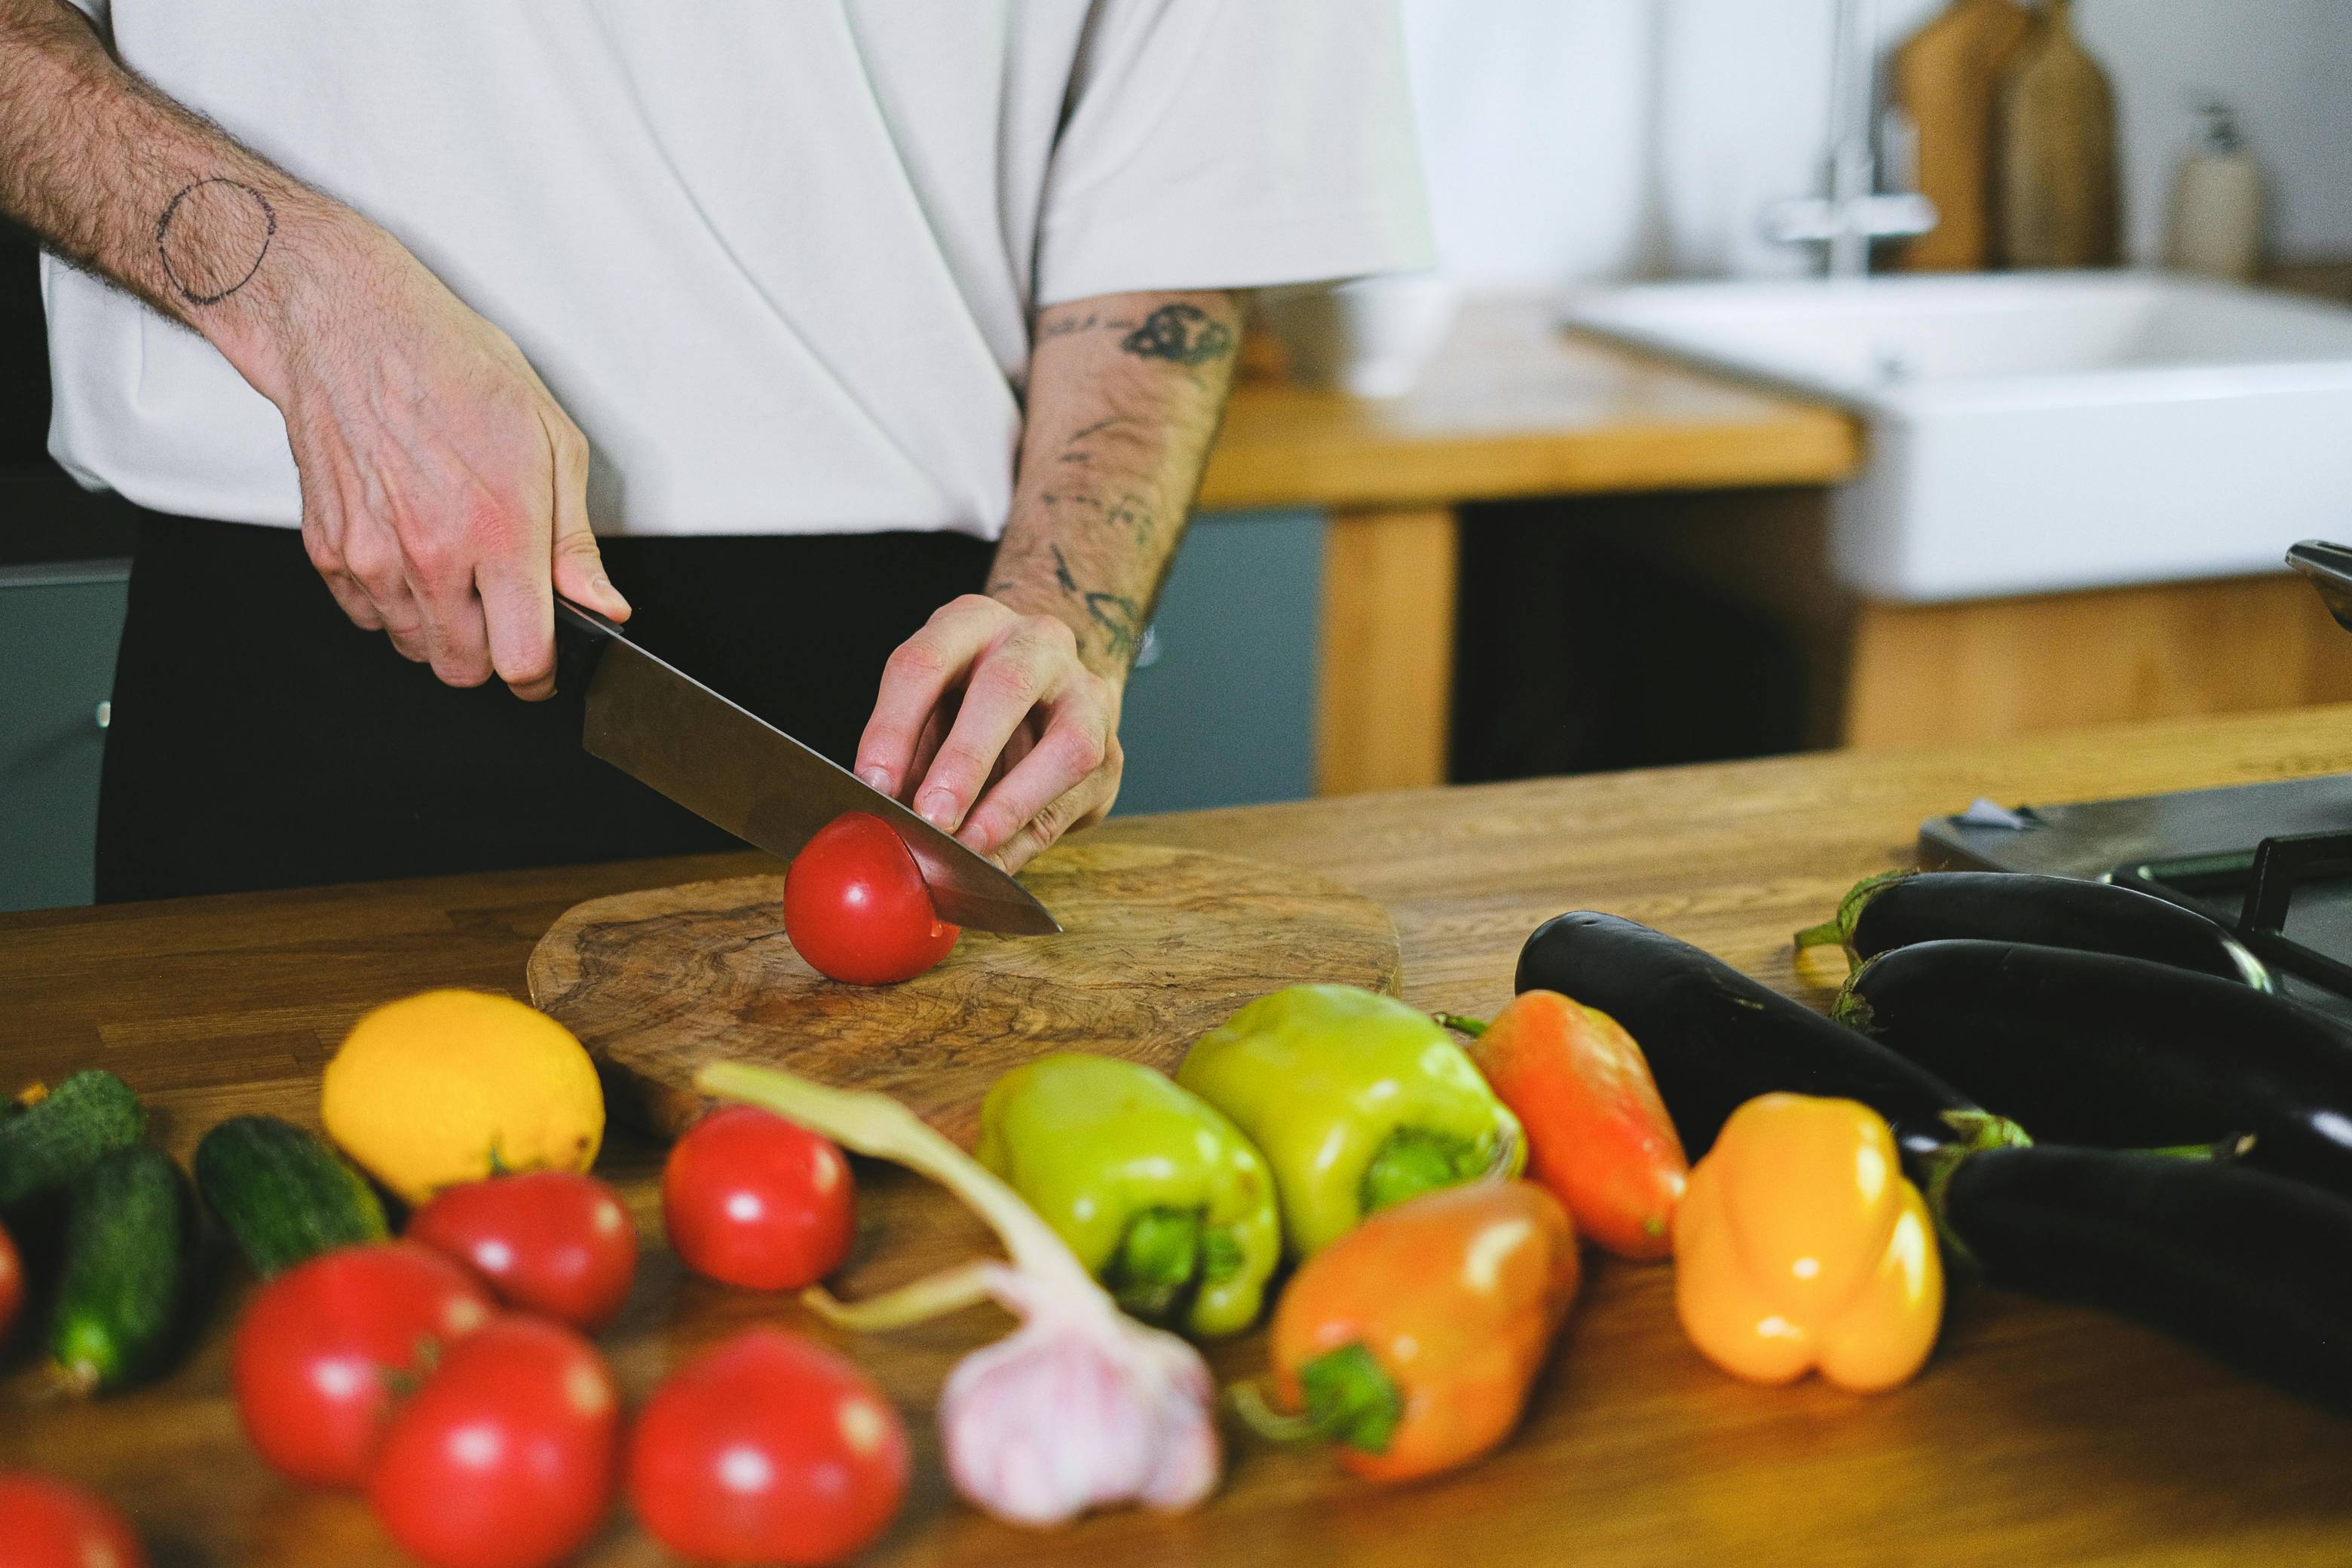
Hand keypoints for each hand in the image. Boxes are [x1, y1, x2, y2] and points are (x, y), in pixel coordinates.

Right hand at [252, 222, 630, 698]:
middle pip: (464, 670)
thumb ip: (577, 543)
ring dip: (442, 630)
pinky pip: (368, 617)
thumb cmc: (455, 369)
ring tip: (456, 569)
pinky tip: (413, 553)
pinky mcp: (329, 551)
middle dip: (493, 655)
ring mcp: (372, 557)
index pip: (522, 660)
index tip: (546, 663)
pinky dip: (393, 604)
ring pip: (414, 648)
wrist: (353, 330)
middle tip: (505, 613)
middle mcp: (431, 555)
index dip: (542, 675)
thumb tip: (603, 604)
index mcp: (498, 532)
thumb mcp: (553, 443)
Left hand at [854, 595, 1124, 873]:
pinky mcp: (1112, 750)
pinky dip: (1028, 838)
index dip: (894, 727)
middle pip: (1006, 688)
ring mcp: (1086, 693)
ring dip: (1013, 804)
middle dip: (966, 760)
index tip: (873, 784)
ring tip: (971, 847)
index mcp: (972, 623)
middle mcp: (1037, 643)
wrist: (1051, 685)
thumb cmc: (969, 700)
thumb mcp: (929, 702)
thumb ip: (908, 749)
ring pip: (1068, 746)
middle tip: (932, 817)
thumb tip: (882, 811)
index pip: (925, 663)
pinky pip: (1075, 800)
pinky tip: (992, 863)